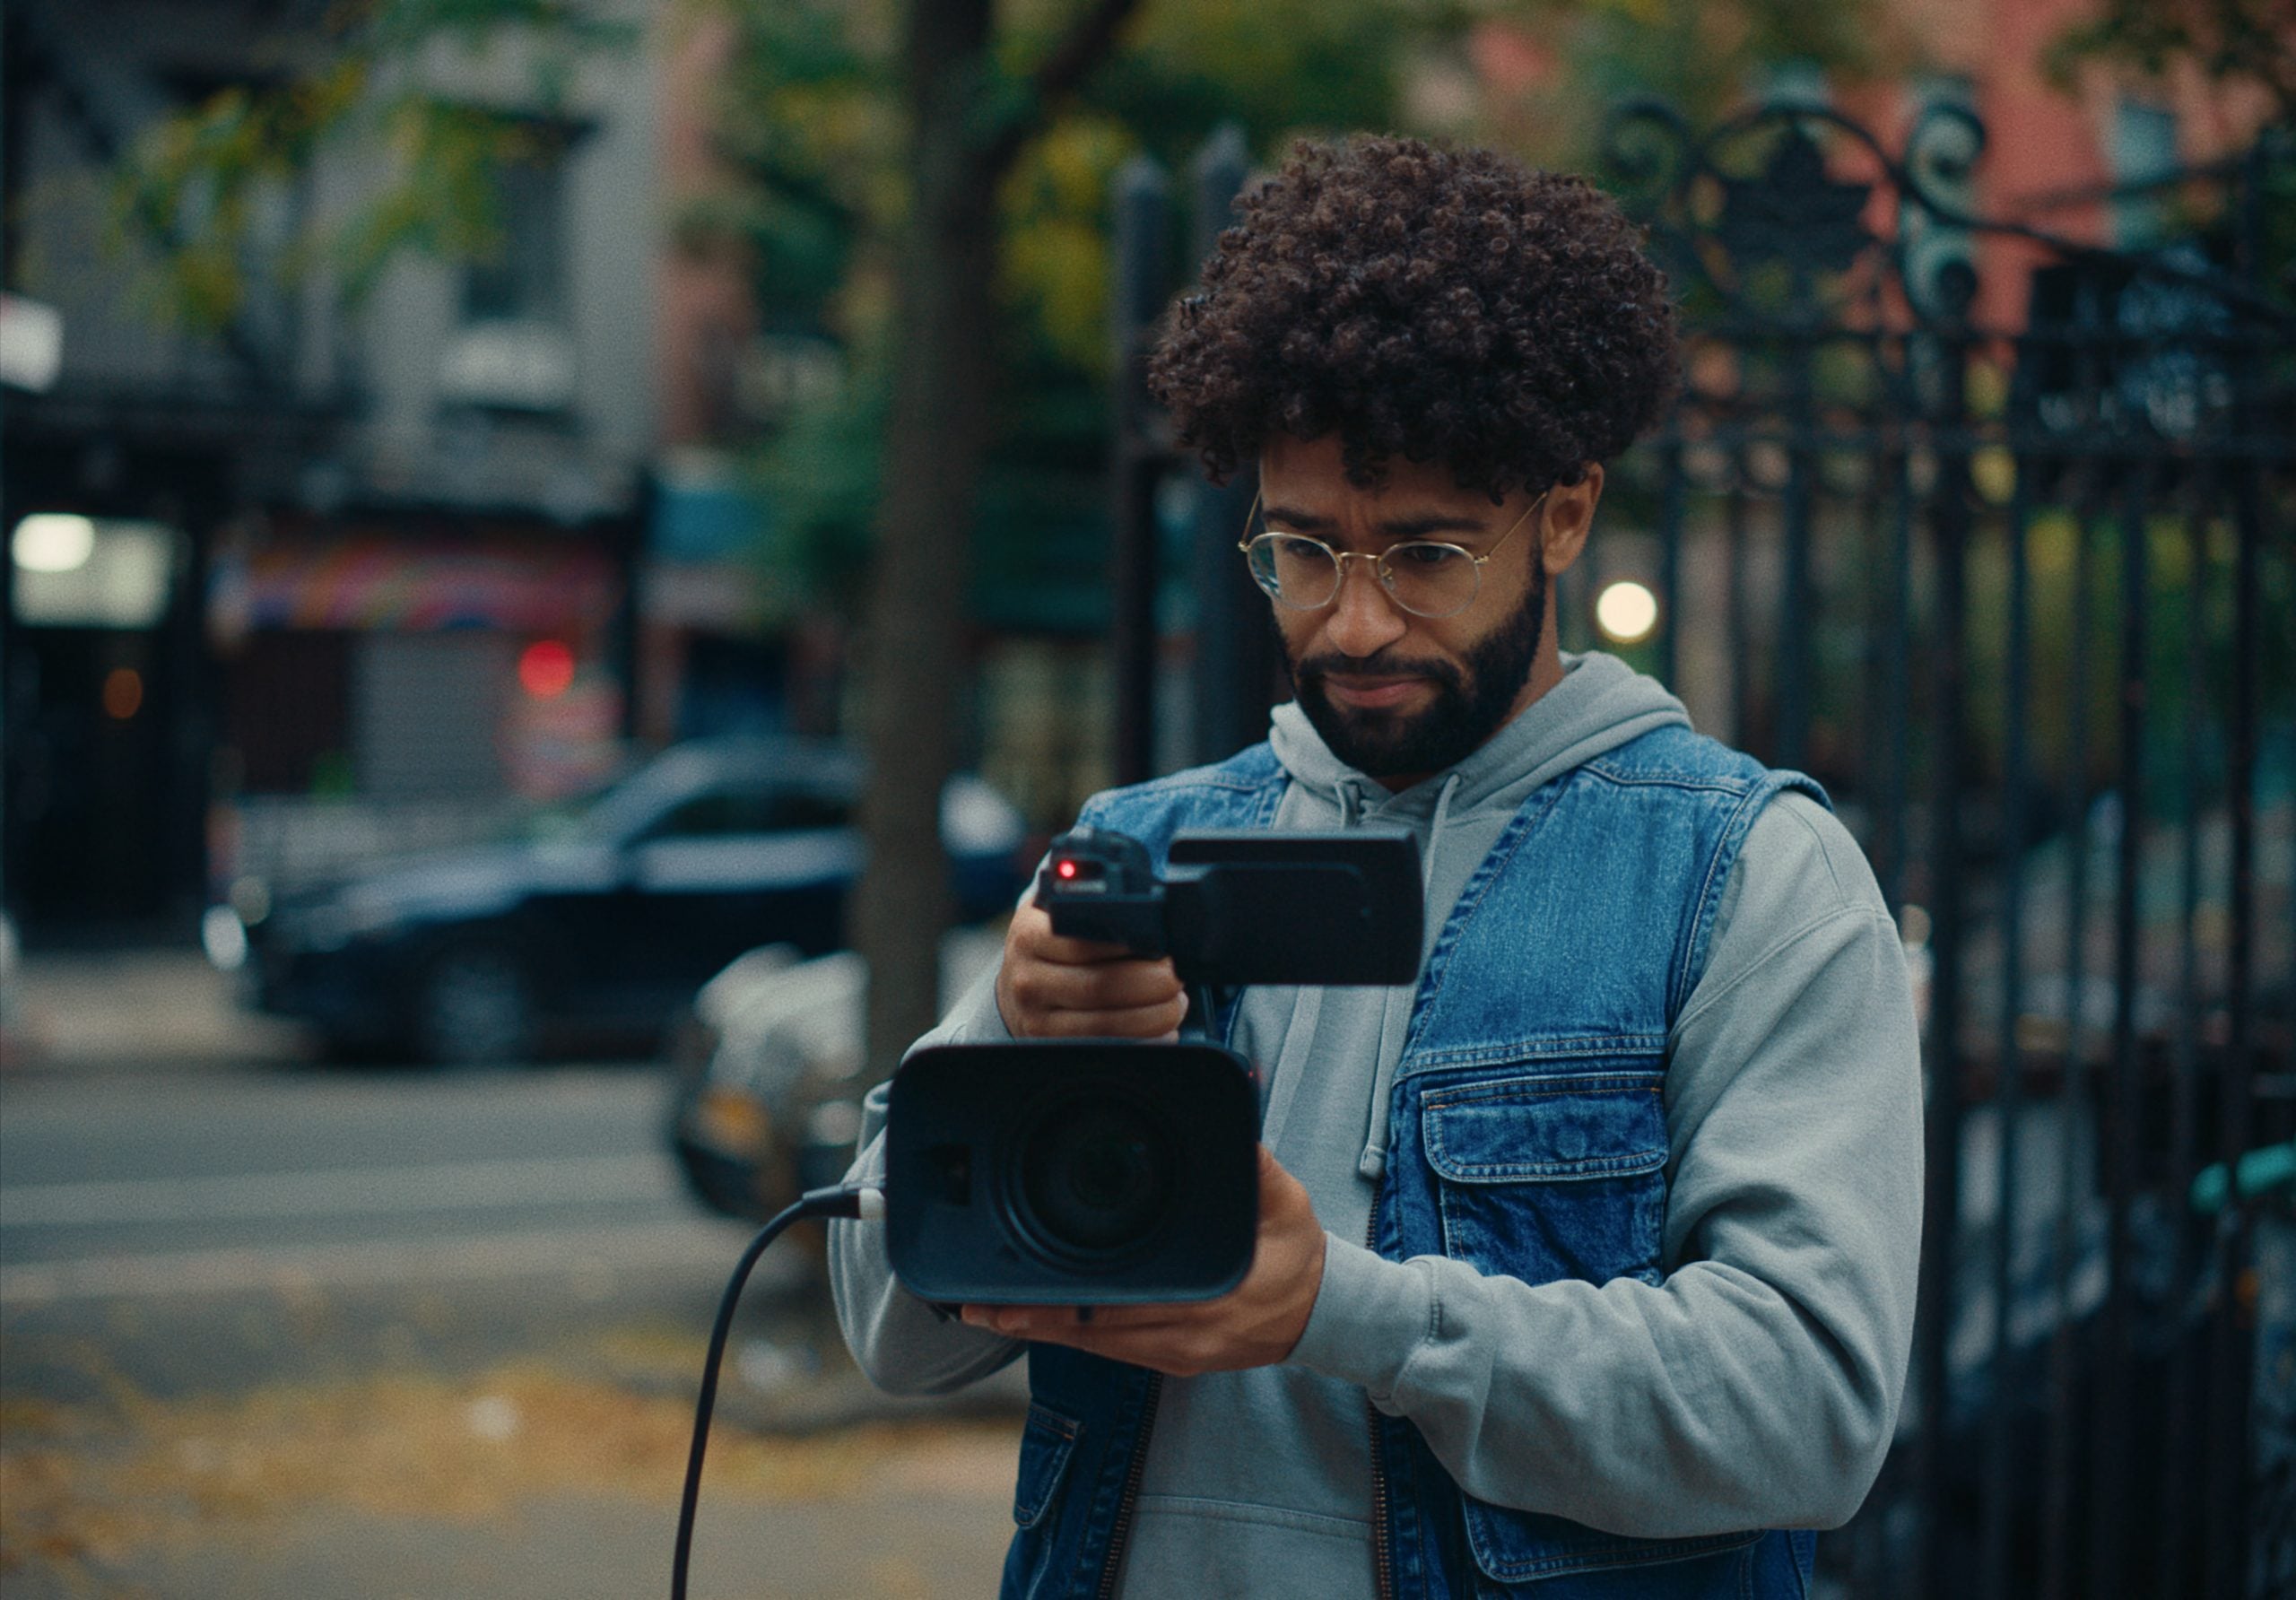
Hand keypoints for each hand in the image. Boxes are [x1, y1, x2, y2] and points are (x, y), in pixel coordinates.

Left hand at [958, 1147, 1326, 1376]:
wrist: (1325, 1313)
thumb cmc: (1299, 1254)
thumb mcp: (1285, 1202)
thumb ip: (1252, 1163)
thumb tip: (1232, 1120)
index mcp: (1206, 1297)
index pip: (1122, 1308)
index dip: (1065, 1306)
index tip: (1019, 1294)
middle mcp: (1184, 1334)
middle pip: (1093, 1333)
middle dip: (1033, 1319)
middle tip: (978, 1305)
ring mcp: (1176, 1353)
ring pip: (1095, 1346)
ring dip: (1042, 1329)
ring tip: (990, 1312)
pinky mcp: (1171, 1359)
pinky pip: (1111, 1350)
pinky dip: (1071, 1333)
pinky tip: (1037, 1319)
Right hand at [995, 898, 1186, 1039]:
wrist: (1018, 987)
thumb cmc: (1053, 945)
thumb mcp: (1056, 914)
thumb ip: (1088, 902)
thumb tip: (1147, 894)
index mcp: (1030, 934)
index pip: (1083, 942)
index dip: (1130, 946)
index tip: (1163, 946)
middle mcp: (1027, 978)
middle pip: (1099, 986)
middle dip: (1152, 983)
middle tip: (1178, 977)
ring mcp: (1036, 1018)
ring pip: (1105, 1023)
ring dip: (1154, 1016)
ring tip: (1177, 1003)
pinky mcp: (1051, 1047)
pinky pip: (1105, 1048)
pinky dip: (1142, 1041)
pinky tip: (1164, 1030)